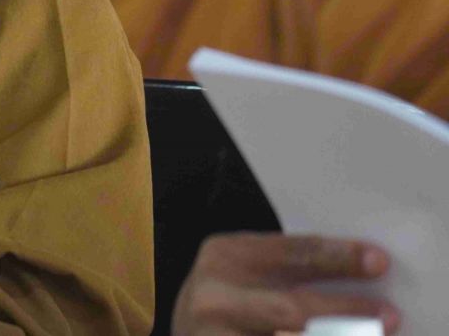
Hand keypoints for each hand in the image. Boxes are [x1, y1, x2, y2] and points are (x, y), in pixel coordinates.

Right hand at [173, 233, 397, 334]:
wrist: (188, 333)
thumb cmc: (231, 301)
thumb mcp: (247, 273)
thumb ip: (288, 273)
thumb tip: (363, 277)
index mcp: (225, 256)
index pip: (291, 252)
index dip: (338, 257)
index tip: (379, 262)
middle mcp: (214, 297)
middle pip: (292, 307)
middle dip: (346, 312)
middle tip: (391, 316)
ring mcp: (215, 335)